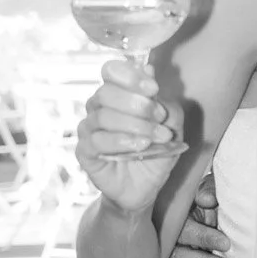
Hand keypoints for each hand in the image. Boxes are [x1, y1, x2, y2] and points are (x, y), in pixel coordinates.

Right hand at [76, 59, 181, 212]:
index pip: (110, 71)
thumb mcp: (171, 125)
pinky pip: (97, 141)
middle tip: (159, 117)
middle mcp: (98, 108)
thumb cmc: (156, 151)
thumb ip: (164, 101)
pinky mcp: (84, 151)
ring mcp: (88, 129)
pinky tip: (140, 146)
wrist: (145, 186)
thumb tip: (149, 70)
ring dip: (136, 125)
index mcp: (117, 94)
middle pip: (106, 92)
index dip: (130, 76)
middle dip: (137, 103)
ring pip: (103, 116)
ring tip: (158, 137)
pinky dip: (122, 141)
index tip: (153, 88)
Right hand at [164, 173, 230, 257]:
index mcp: (184, 219)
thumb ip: (212, 190)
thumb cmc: (227, 206)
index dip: (203, 237)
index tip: (226, 243)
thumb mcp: (221, 192)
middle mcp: (178, 243)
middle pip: (177, 257)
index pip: (183, 229)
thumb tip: (206, 200)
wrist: (241, 223)